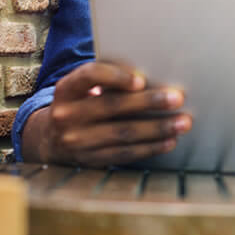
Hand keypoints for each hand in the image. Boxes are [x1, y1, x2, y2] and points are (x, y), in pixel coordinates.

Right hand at [27, 61, 191, 166]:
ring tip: (183, 122)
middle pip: (112, 106)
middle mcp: (67, 115)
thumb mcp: (83, 87)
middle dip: (148, 102)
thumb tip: (153, 75)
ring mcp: (77, 140)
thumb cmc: (82, 102)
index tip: (141, 80)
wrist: (51, 138)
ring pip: (122, 133)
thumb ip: (109, 78)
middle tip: (177, 98)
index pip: (90, 76)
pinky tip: (169, 141)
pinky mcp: (90, 160)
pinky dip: (150, 147)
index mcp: (67, 89)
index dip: (116, 76)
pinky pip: (124, 153)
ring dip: (157, 128)